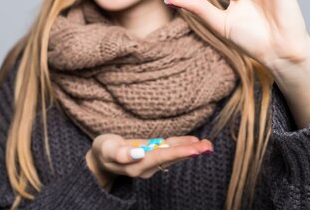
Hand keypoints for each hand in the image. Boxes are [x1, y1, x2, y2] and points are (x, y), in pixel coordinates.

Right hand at [85, 134, 212, 190]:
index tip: (194, 149)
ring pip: (173, 155)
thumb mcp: (106, 148)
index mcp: (136, 165)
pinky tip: (194, 142)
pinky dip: (182, 145)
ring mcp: (151, 163)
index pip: (160, 157)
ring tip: (207, 145)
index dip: (178, 152)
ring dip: (190, 149)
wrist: (100, 160)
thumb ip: (120, 152)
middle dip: (190, 152)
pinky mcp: (152, 157)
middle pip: (171, 158)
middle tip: (208, 147)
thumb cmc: (103, 151)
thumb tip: (137, 153)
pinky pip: (169, 150)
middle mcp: (146, 166)